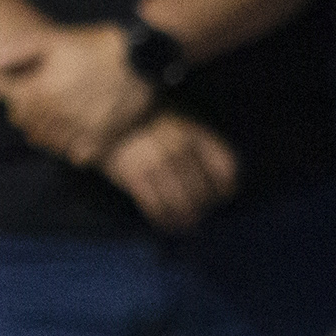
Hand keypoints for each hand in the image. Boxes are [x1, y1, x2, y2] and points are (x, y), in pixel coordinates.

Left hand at [0, 23, 152, 166]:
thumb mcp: (57, 39)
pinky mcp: (103, 140)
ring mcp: (81, 130)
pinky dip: (75, 150)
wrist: (142, 59)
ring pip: (55, 146)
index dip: (20, 108)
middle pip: (35, 131)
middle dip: (36, 124)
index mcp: (43, 92)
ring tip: (62, 126)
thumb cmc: (97, 47)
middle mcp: (59, 115)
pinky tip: (79, 137)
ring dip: (53, 138)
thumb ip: (21, 50)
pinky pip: (78, 157)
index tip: (28, 102)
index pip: (18, 112)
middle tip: (46, 115)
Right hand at [100, 112, 239, 230]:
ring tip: (189, 224)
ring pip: (182, 203)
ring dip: (189, 219)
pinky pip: (156, 207)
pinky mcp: (134, 176)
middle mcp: (178, 148)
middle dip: (206, 205)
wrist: (108, 111)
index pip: (224, 166)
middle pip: (204, 190)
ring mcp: (156, 163)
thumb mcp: (179, 116)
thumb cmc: (148, 116)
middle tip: (202, 210)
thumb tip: (220, 176)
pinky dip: (165, 221)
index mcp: (193, 131)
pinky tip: (168, 224)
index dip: (228, 186)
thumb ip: (199, 140)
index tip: (225, 194)